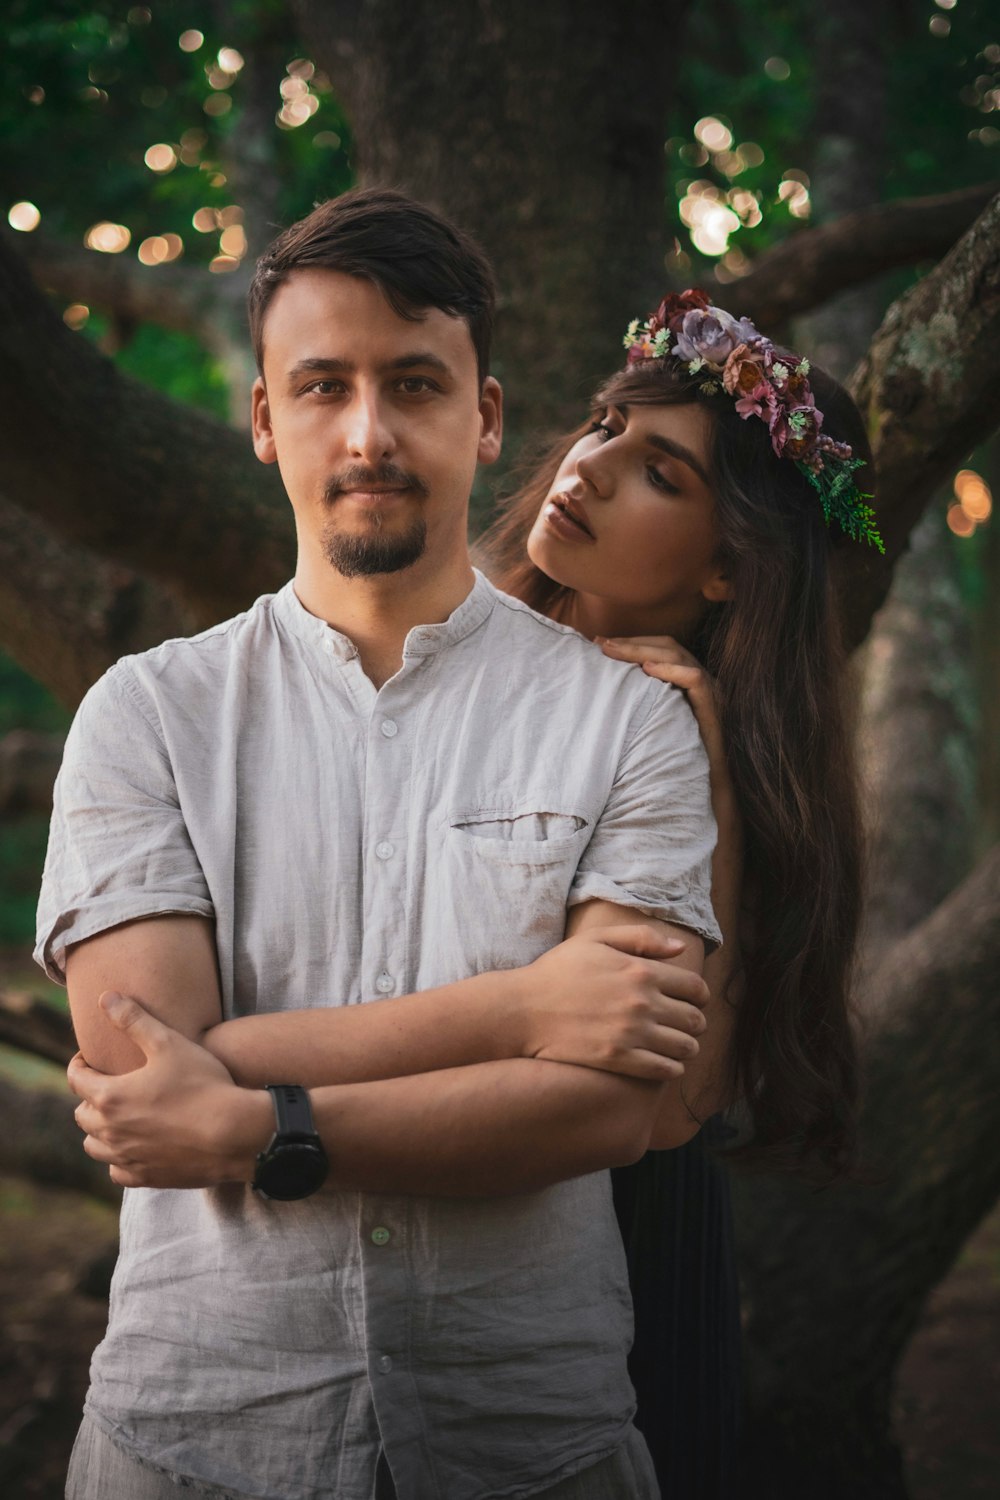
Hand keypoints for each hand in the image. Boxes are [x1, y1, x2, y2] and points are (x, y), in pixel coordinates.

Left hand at [67, 992, 270, 1188]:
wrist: (235, 1132)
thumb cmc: (202, 1084)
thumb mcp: (169, 1043)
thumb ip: (134, 1020)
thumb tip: (106, 998)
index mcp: (110, 1097)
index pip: (76, 1079)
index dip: (80, 1063)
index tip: (91, 1057)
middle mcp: (110, 1131)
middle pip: (82, 1114)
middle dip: (89, 1096)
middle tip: (109, 1084)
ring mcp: (127, 1158)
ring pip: (94, 1146)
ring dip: (99, 1130)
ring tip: (118, 1116)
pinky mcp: (146, 1177)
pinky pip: (117, 1172)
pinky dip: (118, 1159)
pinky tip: (134, 1146)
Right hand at [519, 926, 708, 1081]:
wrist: (523, 1010)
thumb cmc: (558, 971)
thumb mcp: (597, 940)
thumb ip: (641, 938)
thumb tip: (681, 948)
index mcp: (641, 971)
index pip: (696, 988)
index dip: (700, 996)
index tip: (692, 1000)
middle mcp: (642, 1003)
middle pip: (695, 1019)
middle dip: (696, 1022)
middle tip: (685, 1024)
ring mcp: (632, 1033)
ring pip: (685, 1047)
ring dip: (687, 1046)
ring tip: (675, 1044)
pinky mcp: (619, 1060)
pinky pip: (665, 1069)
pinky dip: (672, 1067)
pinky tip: (663, 1062)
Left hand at [598, 632, 723, 772]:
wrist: (707, 787)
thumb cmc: (674, 757)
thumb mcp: (652, 722)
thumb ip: (639, 701)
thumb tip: (604, 688)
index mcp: (687, 679)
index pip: (661, 648)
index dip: (631, 642)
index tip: (599, 644)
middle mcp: (700, 680)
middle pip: (668, 646)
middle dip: (632, 643)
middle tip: (600, 644)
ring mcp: (710, 692)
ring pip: (679, 656)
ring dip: (643, 651)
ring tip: (614, 651)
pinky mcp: (712, 708)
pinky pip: (694, 679)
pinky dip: (670, 670)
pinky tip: (646, 669)